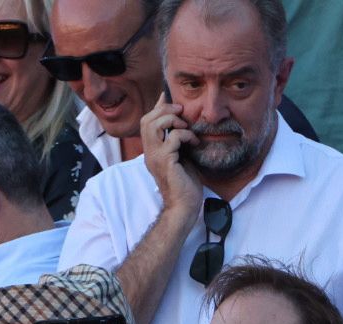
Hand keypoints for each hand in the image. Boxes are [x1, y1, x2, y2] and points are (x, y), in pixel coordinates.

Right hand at [139, 93, 201, 213]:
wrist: (185, 206)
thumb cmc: (185, 184)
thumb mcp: (181, 156)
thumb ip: (178, 141)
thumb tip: (183, 123)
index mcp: (152, 151)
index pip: (147, 122)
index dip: (158, 107)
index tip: (169, 97)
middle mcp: (149, 152)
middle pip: (147, 120)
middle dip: (165, 110)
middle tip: (182, 111)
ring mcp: (155, 157)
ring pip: (154, 125)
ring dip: (172, 119)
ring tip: (186, 126)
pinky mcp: (166, 162)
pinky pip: (173, 138)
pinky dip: (186, 135)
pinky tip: (195, 142)